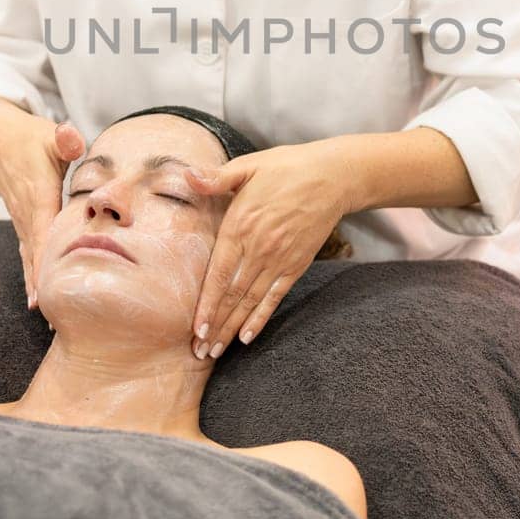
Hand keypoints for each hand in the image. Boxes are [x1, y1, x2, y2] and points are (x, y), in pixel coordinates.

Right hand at [0, 117, 85, 309]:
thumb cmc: (31, 139)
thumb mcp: (49, 134)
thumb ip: (63, 139)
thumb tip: (70, 137)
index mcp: (38, 193)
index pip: (44, 230)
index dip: (48, 257)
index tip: (52, 286)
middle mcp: (27, 213)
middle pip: (36, 254)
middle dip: (43, 285)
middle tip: (54, 319)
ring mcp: (22, 221)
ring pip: (30, 259)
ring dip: (38, 287)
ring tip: (47, 319)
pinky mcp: (23, 225)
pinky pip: (27, 254)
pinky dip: (33, 277)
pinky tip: (37, 302)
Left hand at [185, 142, 350, 357]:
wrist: (332, 176)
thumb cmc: (286, 168)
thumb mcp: (248, 166)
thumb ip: (216, 177)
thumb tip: (187, 177)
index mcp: (240, 226)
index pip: (218, 274)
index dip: (206, 304)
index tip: (195, 329)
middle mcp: (258, 248)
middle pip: (232, 295)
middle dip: (215, 326)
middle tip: (200, 352)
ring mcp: (279, 259)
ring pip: (251, 301)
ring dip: (232, 328)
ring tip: (217, 351)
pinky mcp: (297, 264)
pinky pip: (275, 297)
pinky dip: (261, 318)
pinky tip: (247, 337)